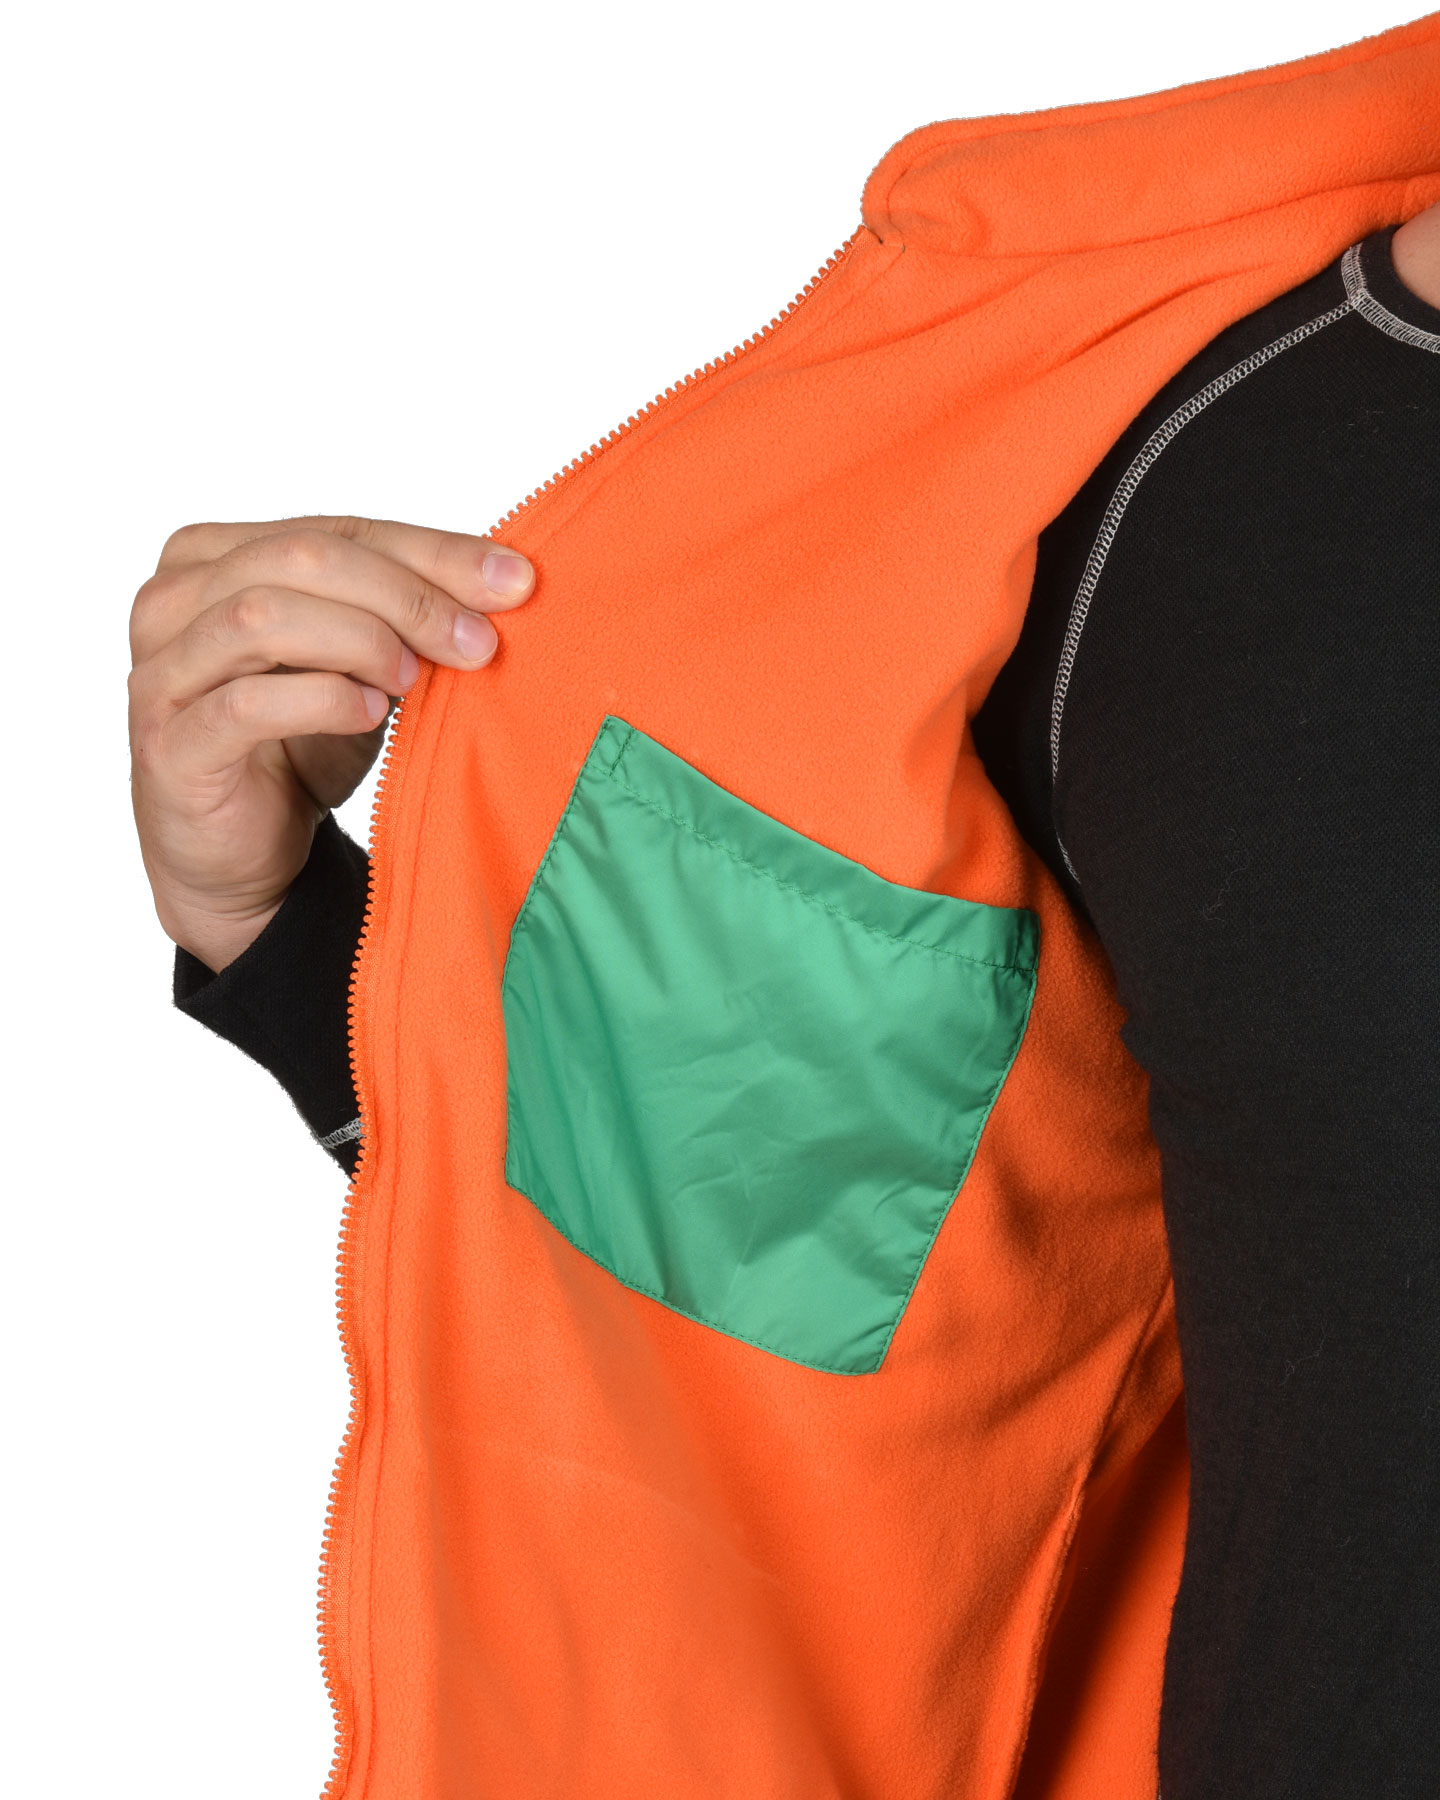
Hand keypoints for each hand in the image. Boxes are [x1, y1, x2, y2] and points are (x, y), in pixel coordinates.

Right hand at [128, 515, 533, 972]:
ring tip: (413, 678)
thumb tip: (506, 579)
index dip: (431, 551)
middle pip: (301, 558)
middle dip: (406, 595)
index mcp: (214, 557)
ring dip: (359, 639)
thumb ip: (406, 615)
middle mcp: (173, 602)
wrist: (249, 858)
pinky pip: (242, 704)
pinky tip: (368, 713)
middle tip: (477, 641)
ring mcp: (162, 673)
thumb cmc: (303, 747)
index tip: (515, 581)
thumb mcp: (364, 666)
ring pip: (261, 616)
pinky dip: (318, 699)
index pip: (337, 530)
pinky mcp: (169, 746)